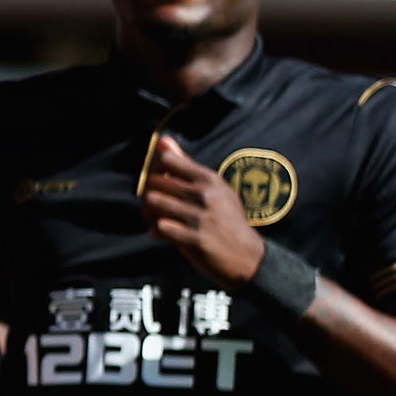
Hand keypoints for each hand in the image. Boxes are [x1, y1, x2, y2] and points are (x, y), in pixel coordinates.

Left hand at [139, 135, 264, 286]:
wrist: (246, 255)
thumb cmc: (227, 218)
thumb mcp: (215, 188)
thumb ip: (186, 165)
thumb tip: (162, 140)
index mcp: (209, 179)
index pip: (168, 160)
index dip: (157, 169)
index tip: (161, 181)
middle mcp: (204, 194)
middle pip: (155, 181)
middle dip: (149, 192)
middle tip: (154, 203)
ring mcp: (199, 217)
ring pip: (153, 202)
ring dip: (149, 211)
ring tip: (155, 216)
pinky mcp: (194, 239)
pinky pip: (160, 227)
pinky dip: (156, 230)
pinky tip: (160, 232)